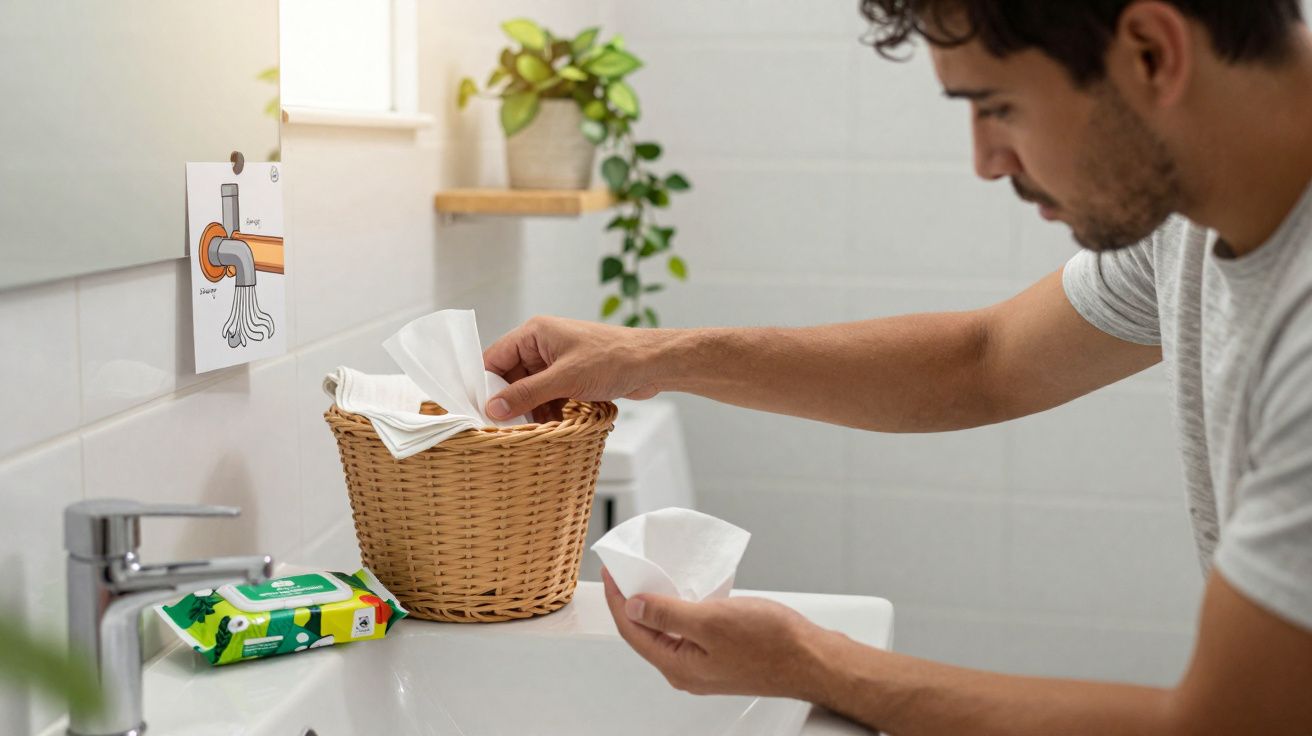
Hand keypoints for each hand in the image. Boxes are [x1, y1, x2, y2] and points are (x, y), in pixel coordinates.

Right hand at [482, 315, 669, 420]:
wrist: (652, 363)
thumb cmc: (613, 359)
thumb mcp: (565, 379)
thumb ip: (527, 393)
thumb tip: (493, 407)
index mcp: (535, 333)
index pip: (495, 357)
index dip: (486, 383)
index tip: (481, 410)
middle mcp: (543, 344)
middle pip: (511, 375)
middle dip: (511, 400)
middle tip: (507, 426)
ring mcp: (558, 360)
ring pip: (530, 388)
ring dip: (530, 408)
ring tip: (532, 429)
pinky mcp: (572, 375)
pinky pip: (549, 394)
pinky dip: (547, 409)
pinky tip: (551, 424)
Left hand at [601, 567, 829, 699]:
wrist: (812, 659)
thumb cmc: (772, 644)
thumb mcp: (712, 620)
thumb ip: (668, 613)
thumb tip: (634, 606)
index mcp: (678, 666)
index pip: (632, 630)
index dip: (617, 598)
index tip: (610, 572)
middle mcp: (687, 669)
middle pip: (645, 631)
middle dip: (630, 600)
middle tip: (624, 570)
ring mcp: (704, 663)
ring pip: (667, 629)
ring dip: (656, 602)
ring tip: (649, 576)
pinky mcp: (721, 653)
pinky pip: (688, 629)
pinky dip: (680, 608)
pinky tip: (685, 591)